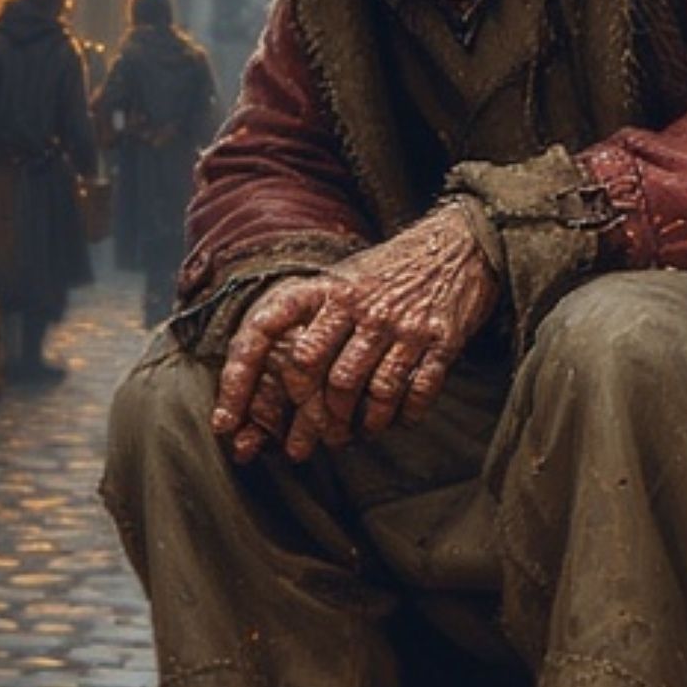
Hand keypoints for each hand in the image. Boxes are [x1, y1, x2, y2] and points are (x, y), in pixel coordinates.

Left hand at [211, 205, 500, 463]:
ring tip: (355, 434)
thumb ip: (312, 319)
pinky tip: (396, 420)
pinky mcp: (440, 341)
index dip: (238, 376)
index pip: (265, 328)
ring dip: (358, 423)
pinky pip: (414, 393)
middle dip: (310, 415)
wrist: (459, 246)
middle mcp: (359, 305)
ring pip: (365, 389)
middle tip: (310, 441)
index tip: (226, 420)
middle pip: (314, 370)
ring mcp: (400, 324)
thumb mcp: (343, 280)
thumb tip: (275, 380)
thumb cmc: (391, 273)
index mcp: (326, 289)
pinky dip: (402, 416)